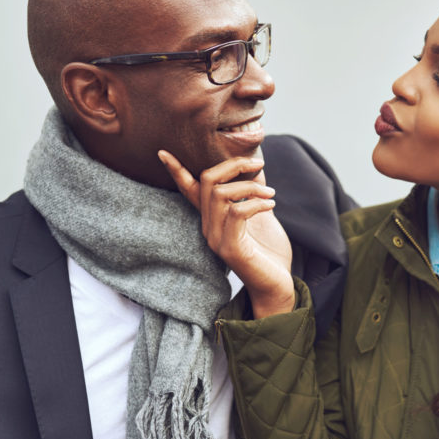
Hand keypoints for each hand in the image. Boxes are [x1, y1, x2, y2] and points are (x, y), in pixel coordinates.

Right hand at [159, 150, 294, 318]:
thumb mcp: (260, 216)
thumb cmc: (269, 253)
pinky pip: (237, 212)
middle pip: (208, 180)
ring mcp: (216, 238)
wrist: (276, 287)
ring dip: (251, 187)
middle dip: (233, 165)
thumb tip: (255, 167)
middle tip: (259, 166)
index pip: (190, 190)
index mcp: (212, 219)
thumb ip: (252, 194)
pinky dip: (256, 202)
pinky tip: (271, 204)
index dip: (177, 171)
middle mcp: (208, 227)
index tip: (162, 152)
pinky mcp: (230, 248)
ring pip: (222, 193)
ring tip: (271, 194)